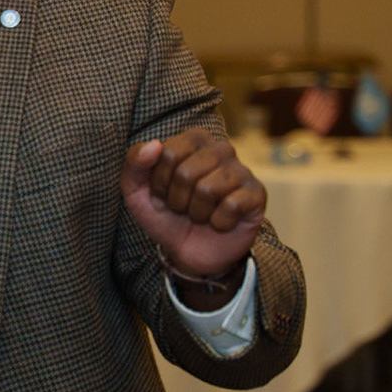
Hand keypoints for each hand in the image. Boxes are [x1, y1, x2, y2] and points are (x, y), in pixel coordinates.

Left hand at [121, 129, 264, 284]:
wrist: (189, 252)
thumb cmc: (166, 215)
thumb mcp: (137, 192)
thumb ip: (134, 164)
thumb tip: (153, 145)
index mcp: (193, 140)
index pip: (167, 153)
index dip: (159, 182)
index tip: (164, 194)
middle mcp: (221, 149)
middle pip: (186, 173)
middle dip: (177, 200)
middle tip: (184, 208)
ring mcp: (242, 170)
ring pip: (208, 190)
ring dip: (196, 213)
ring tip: (201, 214)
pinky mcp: (257, 194)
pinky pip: (231, 206)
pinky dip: (218, 222)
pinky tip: (220, 222)